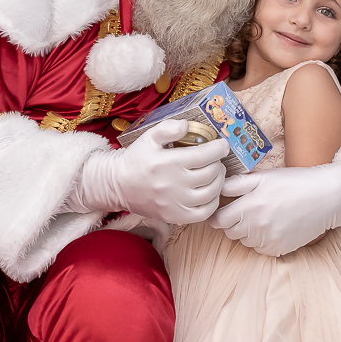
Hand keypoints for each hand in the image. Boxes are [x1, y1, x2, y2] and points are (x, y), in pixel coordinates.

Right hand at [74, 119, 228, 223]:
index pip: (205, 155)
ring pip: (211, 192)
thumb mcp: (148, 137)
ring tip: (215, 173)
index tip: (222, 145)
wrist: (118, 185)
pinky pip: (204, 213)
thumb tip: (187, 125)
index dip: (219, 148)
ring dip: (219, 181)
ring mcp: (176, 203)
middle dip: (219, 163)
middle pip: (211, 173)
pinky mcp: (175, 216)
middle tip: (216, 158)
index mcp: (169, 162)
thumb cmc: (136, 159)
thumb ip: (168, 128)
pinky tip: (209, 192)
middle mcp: (174, 184)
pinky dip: (212, 202)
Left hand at [208, 159, 340, 256]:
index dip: (217, 215)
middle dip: (232, 222)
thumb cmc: (293, 182)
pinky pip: (259, 249)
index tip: (221, 210)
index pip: (218, 220)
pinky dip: (261, 240)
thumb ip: (236, 184)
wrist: (326, 197)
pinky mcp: (279, 249)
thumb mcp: (263, 176)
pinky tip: (272, 225)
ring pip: (244, 241)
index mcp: (249, 206)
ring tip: (262, 215)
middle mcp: (256, 227)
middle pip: (230, 232)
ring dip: (246, 232)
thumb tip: (215, 189)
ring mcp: (268, 240)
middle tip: (244, 210)